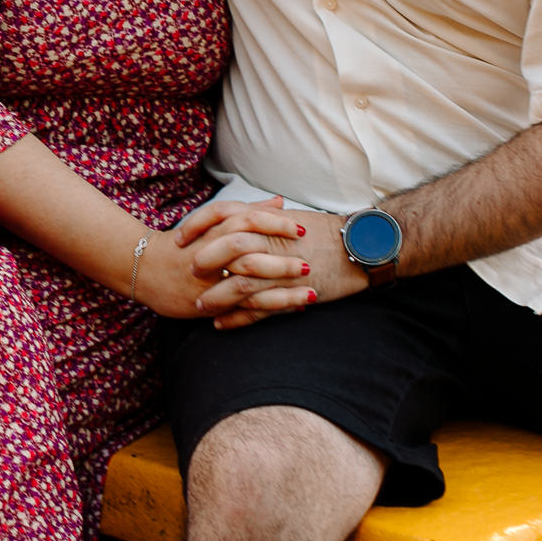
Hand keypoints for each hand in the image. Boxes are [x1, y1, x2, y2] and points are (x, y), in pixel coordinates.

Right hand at [141, 198, 312, 320]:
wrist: (145, 269)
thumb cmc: (184, 244)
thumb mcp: (213, 223)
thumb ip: (248, 211)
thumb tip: (279, 201)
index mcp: (213, 230)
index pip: (247, 221)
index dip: (275, 224)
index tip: (301, 229)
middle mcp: (211, 254)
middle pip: (249, 252)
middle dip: (281, 259)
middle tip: (308, 262)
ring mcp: (209, 280)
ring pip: (248, 283)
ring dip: (282, 288)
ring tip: (310, 291)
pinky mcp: (210, 302)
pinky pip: (244, 308)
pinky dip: (271, 308)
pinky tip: (294, 308)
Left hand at [182, 206, 367, 329]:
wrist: (362, 246)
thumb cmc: (325, 230)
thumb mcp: (289, 218)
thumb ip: (259, 216)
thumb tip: (235, 216)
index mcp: (267, 220)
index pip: (222, 216)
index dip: (197, 226)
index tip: (179, 238)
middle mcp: (272, 242)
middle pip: (227, 250)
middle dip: (204, 263)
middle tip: (187, 272)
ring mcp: (284, 270)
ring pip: (240, 284)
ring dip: (217, 297)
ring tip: (199, 307)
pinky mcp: (295, 293)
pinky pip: (260, 309)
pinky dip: (239, 318)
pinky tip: (223, 324)